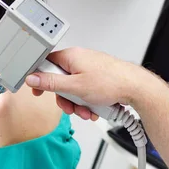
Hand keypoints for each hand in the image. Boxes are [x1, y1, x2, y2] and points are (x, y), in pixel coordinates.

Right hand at [26, 48, 151, 119]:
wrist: (135, 88)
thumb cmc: (110, 83)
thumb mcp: (74, 86)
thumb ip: (51, 83)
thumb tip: (32, 78)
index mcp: (71, 56)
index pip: (46, 63)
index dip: (40, 79)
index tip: (38, 91)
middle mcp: (80, 60)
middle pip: (61, 81)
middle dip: (65, 99)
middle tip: (70, 108)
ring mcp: (90, 69)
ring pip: (74, 89)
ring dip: (78, 104)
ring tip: (86, 112)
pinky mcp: (99, 78)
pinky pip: (86, 91)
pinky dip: (88, 102)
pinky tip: (94, 110)